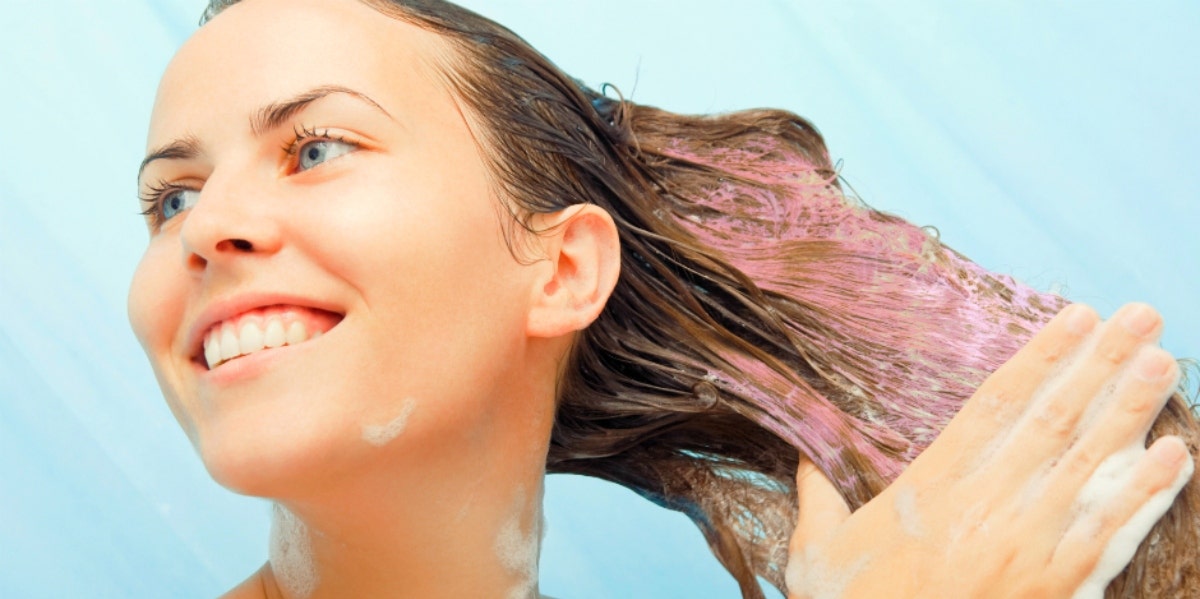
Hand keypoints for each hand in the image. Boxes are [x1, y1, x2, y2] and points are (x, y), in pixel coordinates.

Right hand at [786, 303, 1194, 598]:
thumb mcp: (816, 552)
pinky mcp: (1057, 587)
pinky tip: (1178, 457)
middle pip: (1054, 422)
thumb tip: (802, 456)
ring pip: (1090, 467)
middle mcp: (988, 508)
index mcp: (932, 489)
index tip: (1074, 317)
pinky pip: (1112, 534)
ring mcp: (1029, 548)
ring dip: (1131, 413)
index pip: (996, 406)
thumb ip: (816, 497)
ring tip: (1163, 364)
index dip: (1040, 358)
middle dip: (1100, 365)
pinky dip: (1147, 495)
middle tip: (1140, 317)